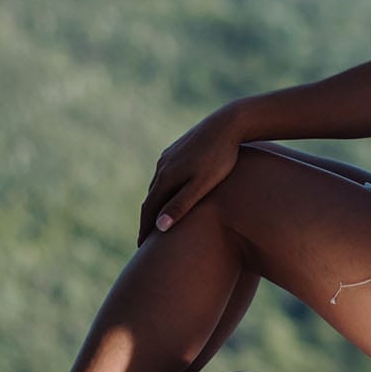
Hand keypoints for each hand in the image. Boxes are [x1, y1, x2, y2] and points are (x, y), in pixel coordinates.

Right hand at [140, 107, 243, 242]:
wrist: (229, 123)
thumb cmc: (220, 158)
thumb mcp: (202, 185)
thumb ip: (182, 205)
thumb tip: (159, 227)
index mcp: (165, 177)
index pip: (149, 209)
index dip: (145, 230)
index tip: (142, 248)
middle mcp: (162, 166)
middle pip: (150, 198)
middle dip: (147, 220)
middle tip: (147, 241)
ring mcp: (169, 156)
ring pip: (158, 185)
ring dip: (155, 204)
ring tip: (158, 221)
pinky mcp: (178, 149)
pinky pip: (166, 174)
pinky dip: (164, 190)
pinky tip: (171, 194)